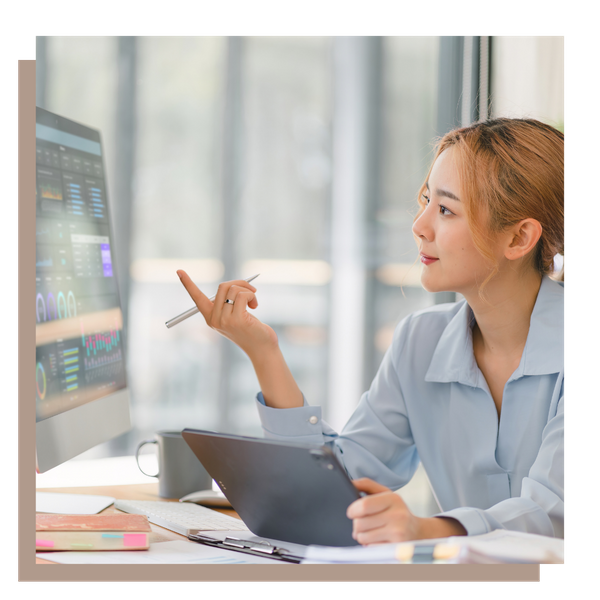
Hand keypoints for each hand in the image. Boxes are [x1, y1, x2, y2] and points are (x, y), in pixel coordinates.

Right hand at [176, 270, 277, 357]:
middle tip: (251, 290)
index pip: (197, 298)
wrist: (262, 349)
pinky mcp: (237, 320)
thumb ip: (229, 302)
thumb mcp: (236, 316)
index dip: (188, 284)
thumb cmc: (251, 330)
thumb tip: (234, 284)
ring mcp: (225, 321)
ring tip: (254, 302)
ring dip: (248, 291)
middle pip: (222, 286)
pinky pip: (243, 295)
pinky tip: (255, 305)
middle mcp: (215, 320)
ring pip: (234, 289)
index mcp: (211, 318)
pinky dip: (252, 295)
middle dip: (240, 283)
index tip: (179, 271)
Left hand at [347, 478, 465, 544]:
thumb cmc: (396, 511)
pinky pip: (370, 548)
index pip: (363, 505)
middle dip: (356, 524)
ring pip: (362, 537)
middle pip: (360, 523)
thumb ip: (366, 485)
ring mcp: (398, 533)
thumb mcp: (384, 493)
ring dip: (362, 536)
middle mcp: (397, 515)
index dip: (352, 510)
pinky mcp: (396, 548)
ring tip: (371, 531)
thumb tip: (350, 482)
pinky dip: (370, 545)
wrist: (417, 532)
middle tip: (364, 523)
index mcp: (393, 499)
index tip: (351, 512)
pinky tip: (378, 540)